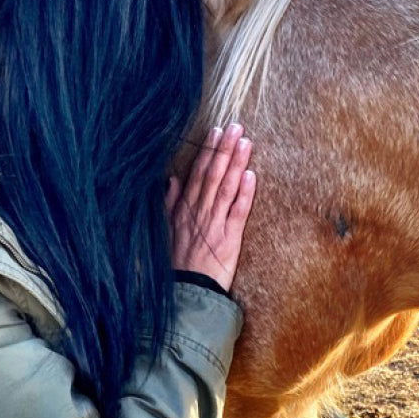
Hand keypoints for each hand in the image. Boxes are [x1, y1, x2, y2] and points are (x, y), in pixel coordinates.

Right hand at [166, 123, 255, 292]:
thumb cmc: (178, 262)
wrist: (187, 291)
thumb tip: (172, 180)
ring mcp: (214, 224)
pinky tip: (251, 175)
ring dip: (235, 164)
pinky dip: (245, 193)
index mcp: (184, 209)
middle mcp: (199, 213)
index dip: (208, 151)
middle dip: (224, 149)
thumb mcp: (167, 230)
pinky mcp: (229, 239)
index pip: (198, 174)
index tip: (216, 131)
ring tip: (245, 142)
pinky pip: (237, 212)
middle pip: (213, 175)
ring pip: (226, 188)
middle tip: (235, 126)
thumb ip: (170, 203)